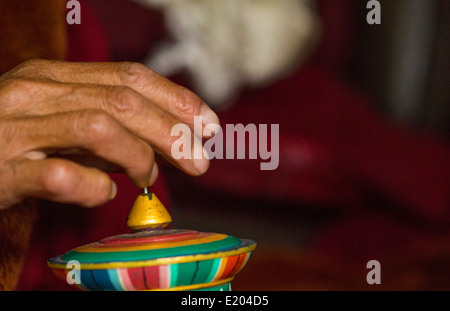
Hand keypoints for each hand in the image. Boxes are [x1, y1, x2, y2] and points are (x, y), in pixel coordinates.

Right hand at [0, 59, 218, 208]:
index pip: (130, 77)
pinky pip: (57, 175)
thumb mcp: (61, 120)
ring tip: (146, 177)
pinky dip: (92, 187)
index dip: (177, 100)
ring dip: (137, 156)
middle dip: (172, 131)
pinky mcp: (0, 170)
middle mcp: (36, 92)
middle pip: (124, 100)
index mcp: (55, 77)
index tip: (210, 125)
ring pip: (98, 127)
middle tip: (199, 160)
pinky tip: (102, 193)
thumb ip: (108, 125)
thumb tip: (164, 144)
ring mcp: (15, 129)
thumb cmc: (12, 142)